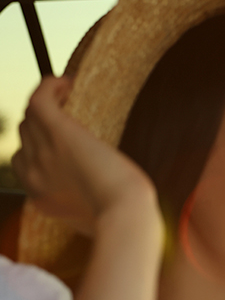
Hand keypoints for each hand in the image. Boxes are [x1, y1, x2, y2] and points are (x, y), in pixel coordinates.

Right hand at [11, 77, 156, 235]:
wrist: (124, 215)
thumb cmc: (123, 218)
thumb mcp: (95, 218)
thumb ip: (87, 207)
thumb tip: (100, 202)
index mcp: (40, 197)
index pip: (24, 163)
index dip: (37, 144)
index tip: (59, 135)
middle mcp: (33, 176)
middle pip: (24, 135)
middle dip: (40, 119)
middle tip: (66, 106)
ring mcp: (42, 155)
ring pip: (29, 117)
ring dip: (46, 99)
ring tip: (67, 90)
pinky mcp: (60, 135)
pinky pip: (40, 100)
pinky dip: (49, 86)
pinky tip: (67, 82)